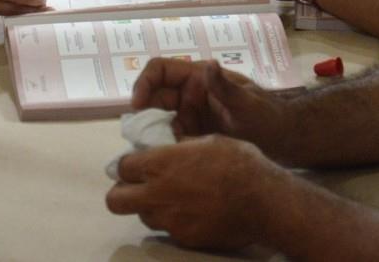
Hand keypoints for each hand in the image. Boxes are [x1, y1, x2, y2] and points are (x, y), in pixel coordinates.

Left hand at [106, 136, 287, 249]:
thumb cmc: (238, 162)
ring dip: (149, 206)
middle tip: (137, 186)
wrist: (263, 200)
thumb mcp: (207, 141)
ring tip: (170, 198)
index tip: (136, 164)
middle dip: (122, 191)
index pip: (121, 166)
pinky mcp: (184, 238)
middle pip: (115, 199)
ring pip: (141, 215)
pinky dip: (172, 220)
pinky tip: (191, 211)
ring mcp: (169, 220)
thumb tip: (167, 147)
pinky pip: (166, 229)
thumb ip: (179, 147)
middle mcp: (157, 194)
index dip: (127, 164)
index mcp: (160, 163)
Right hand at [130, 58, 289, 155]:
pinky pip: (168, 139)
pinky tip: (163, 162)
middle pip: (153, 98)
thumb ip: (226, 87)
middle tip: (139, 139)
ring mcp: (189, 116)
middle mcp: (189, 94)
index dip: (143, 83)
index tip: (137, 106)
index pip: (160, 70)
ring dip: (149, 135)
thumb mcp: (247, 103)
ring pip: (157, 121)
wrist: (283, 142)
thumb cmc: (267, 116)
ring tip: (149, 154)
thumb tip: (209, 66)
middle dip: (143, 115)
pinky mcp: (191, 136)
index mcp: (198, 77)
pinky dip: (161, 149)